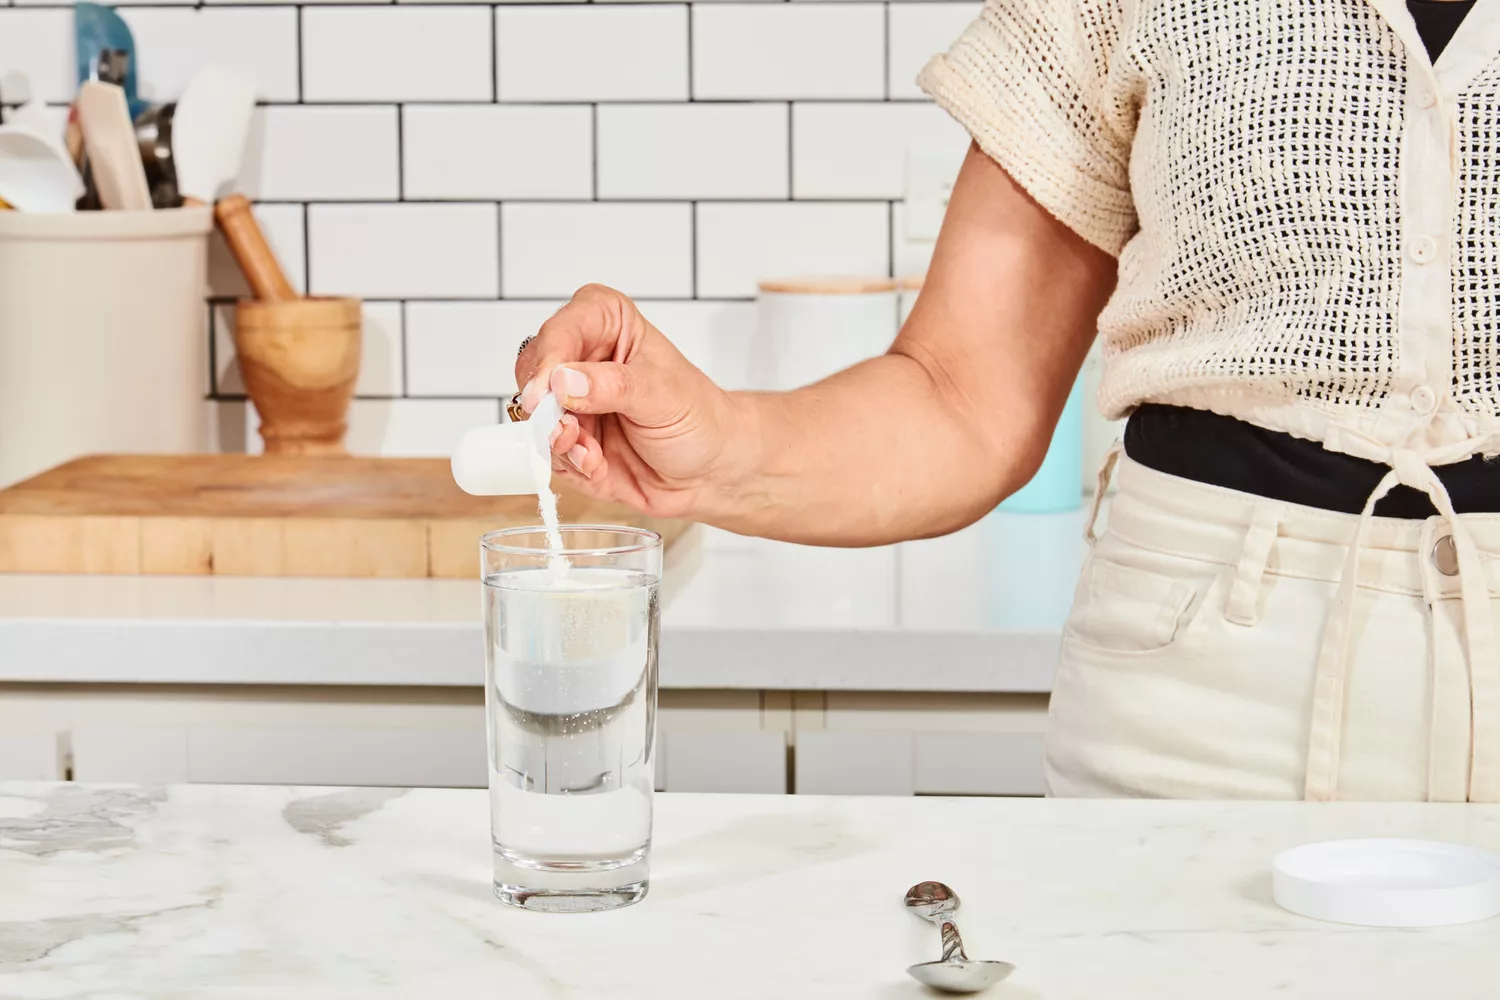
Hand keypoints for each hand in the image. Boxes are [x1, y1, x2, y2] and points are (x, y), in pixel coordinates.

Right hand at [515, 284, 746, 517]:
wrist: (709, 470)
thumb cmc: (698, 418)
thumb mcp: (663, 395)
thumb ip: (613, 386)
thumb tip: (563, 381)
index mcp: (607, 323)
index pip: (561, 330)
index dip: (548, 360)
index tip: (546, 392)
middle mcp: (581, 357)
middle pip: (532, 371)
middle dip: (546, 407)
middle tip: (568, 430)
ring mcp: (569, 400)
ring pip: (533, 415)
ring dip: (558, 440)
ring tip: (590, 455)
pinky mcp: (567, 438)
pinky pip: (546, 450)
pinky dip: (567, 462)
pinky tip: (596, 465)